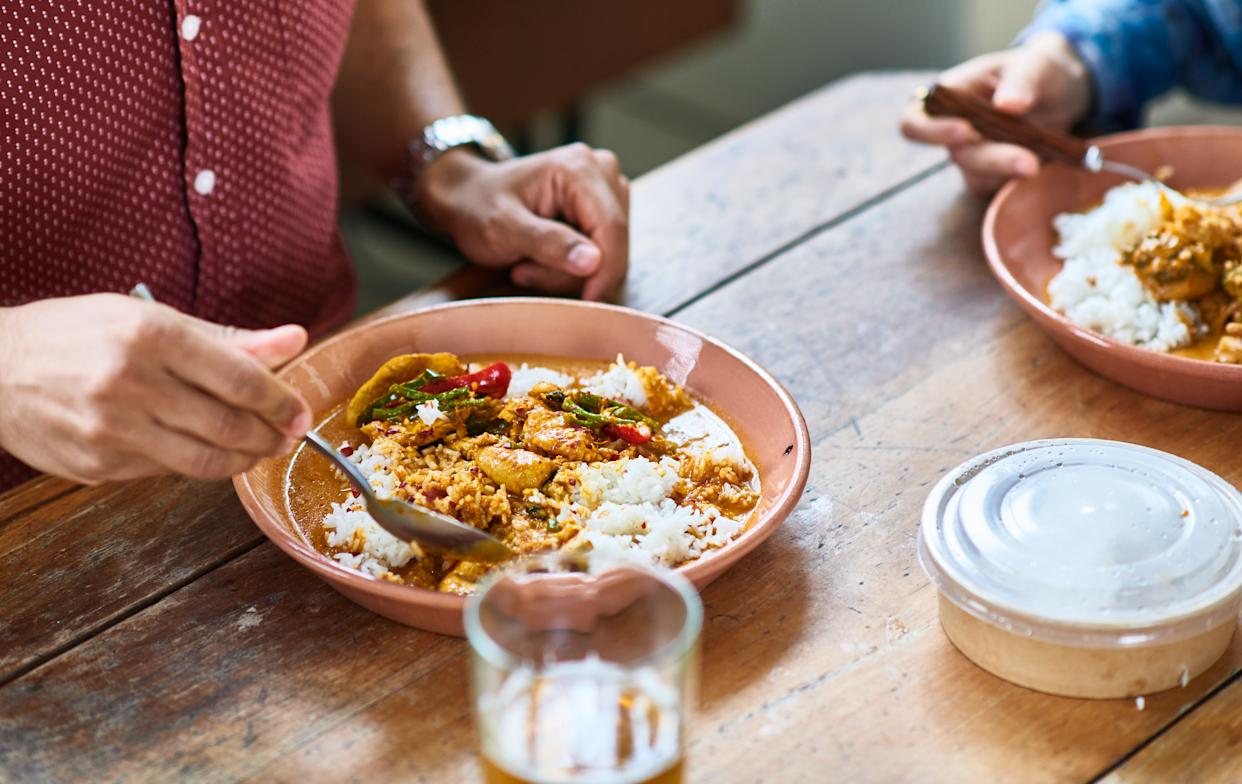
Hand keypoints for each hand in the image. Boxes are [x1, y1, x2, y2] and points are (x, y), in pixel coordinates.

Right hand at [0, 294, 311, 483]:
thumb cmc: (78, 333)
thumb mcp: (149, 317)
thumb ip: (227, 338)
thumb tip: (295, 340)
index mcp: (149, 336)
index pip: (240, 379)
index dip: (282, 401)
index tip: (300, 411)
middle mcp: (129, 384)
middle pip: (228, 426)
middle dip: (270, 436)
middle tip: (287, 435)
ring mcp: (110, 431)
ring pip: (203, 461)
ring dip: (244, 459)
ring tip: (258, 448)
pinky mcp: (97, 466)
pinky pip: (167, 471)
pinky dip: (198, 463)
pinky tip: (207, 449)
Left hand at [414, 143, 629, 300]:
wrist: (466, 196)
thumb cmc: (477, 207)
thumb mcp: (502, 229)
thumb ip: (547, 243)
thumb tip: (594, 262)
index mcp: (579, 168)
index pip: (613, 228)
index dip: (606, 273)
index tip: (587, 304)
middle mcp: (600, 171)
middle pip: (613, 243)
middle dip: (573, 272)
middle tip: (524, 272)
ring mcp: (604, 188)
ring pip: (608, 252)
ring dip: (568, 272)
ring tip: (527, 263)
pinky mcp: (602, 208)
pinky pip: (602, 253)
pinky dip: (571, 267)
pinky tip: (540, 259)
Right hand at [901, 31, 1092, 194]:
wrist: (1061, 94)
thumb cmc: (1038, 72)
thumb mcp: (1038, 64)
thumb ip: (1023, 79)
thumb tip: (1008, 104)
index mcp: (949, 96)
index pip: (915, 121)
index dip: (932, 132)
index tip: (966, 132)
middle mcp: (951, 130)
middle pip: (957, 155)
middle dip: (993, 160)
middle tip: (1029, 164)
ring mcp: (970, 156)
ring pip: (978, 175)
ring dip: (1009, 171)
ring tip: (1042, 162)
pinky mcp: (989, 176)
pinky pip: (996, 187)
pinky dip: (1019, 179)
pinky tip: (1043, 164)